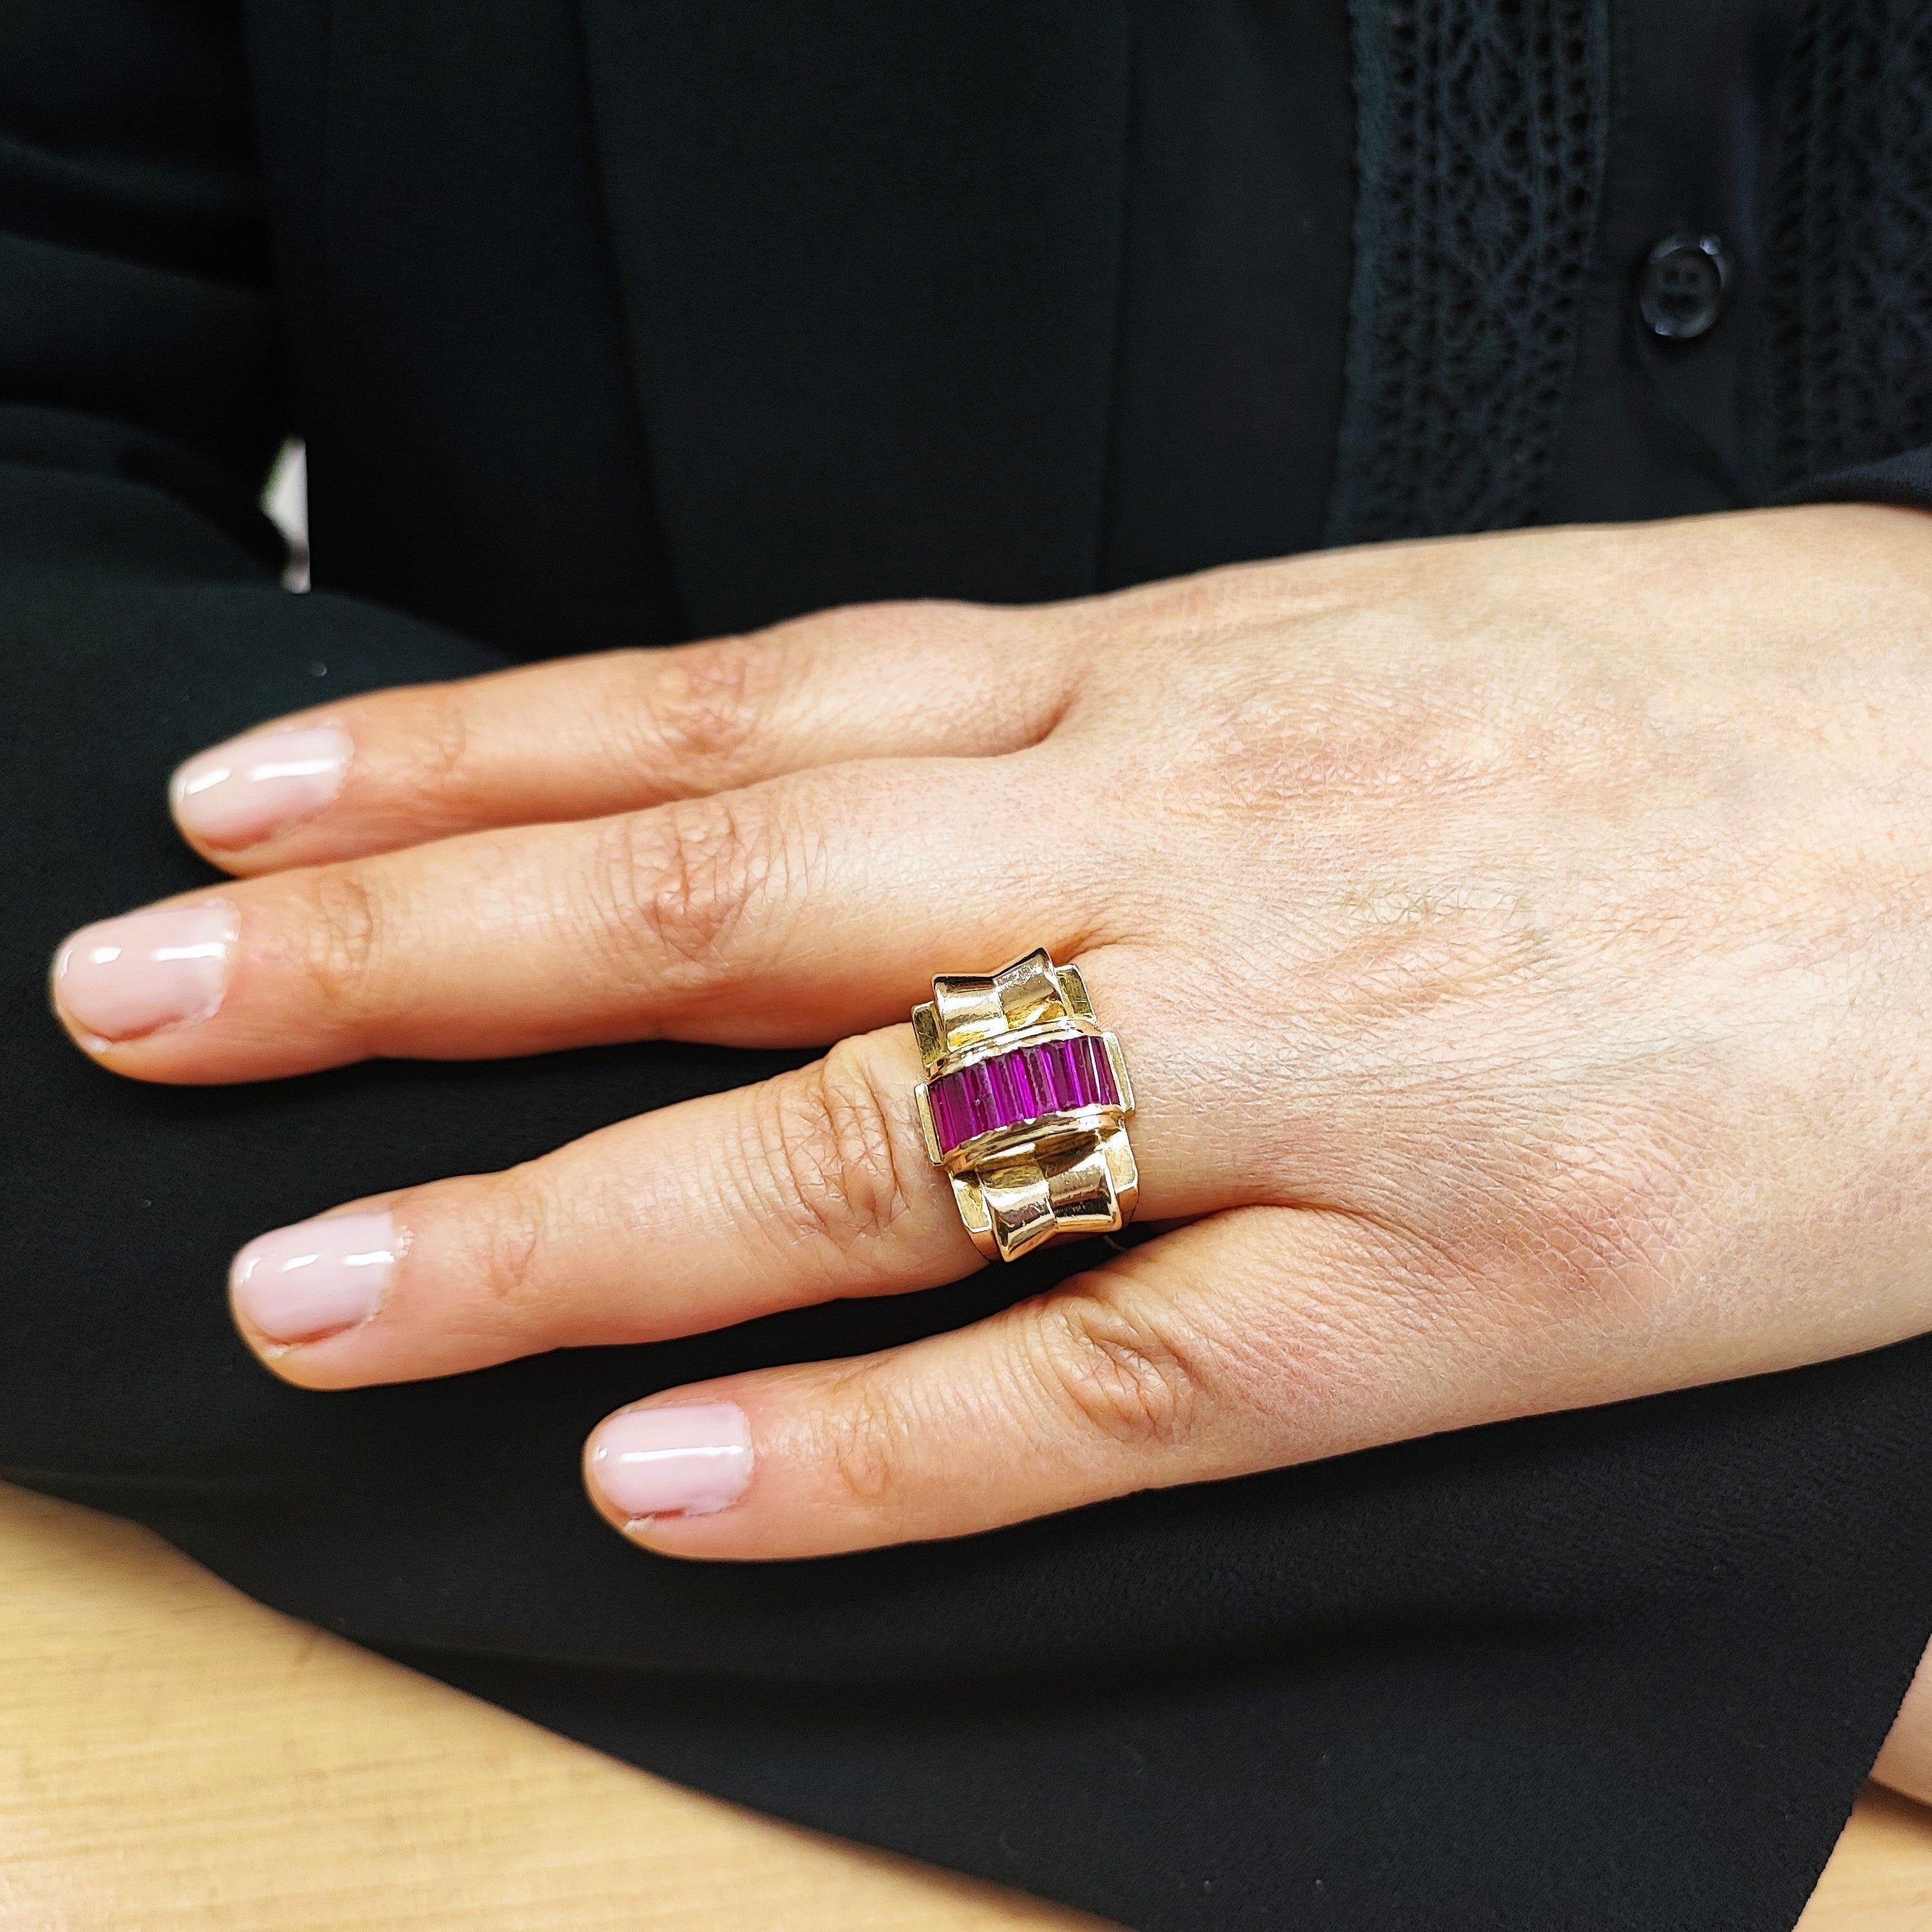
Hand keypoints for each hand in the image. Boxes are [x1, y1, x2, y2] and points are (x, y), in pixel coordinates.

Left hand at [49, 506, 1931, 1560]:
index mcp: (1181, 680)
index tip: (259, 798)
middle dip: (403, 952)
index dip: (472, 749)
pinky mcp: (1445, 1285)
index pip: (739, 699)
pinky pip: (1096, 1382)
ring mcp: (1308, 1072)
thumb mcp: (1365, 651)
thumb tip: (896, 786)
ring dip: (554, 1224)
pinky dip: (870, 1447)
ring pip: (852, 1143)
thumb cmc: (1700, 708)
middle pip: (717, 891)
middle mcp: (1191, 849)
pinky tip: (666, 1486)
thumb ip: (1120, 732)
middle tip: (144, 996)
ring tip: (314, 1288)